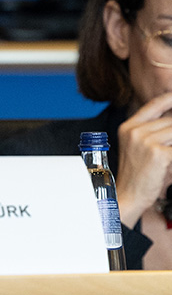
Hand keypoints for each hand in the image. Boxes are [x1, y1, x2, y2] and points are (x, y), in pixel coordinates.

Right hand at [115, 92, 171, 225]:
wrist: (127, 195)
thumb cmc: (136, 174)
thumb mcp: (139, 147)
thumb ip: (154, 131)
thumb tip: (171, 122)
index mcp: (128, 127)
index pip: (154, 105)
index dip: (170, 98)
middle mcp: (135, 131)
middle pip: (171, 120)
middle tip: (169, 144)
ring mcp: (146, 141)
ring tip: (168, 154)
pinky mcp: (158, 153)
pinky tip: (170, 162)